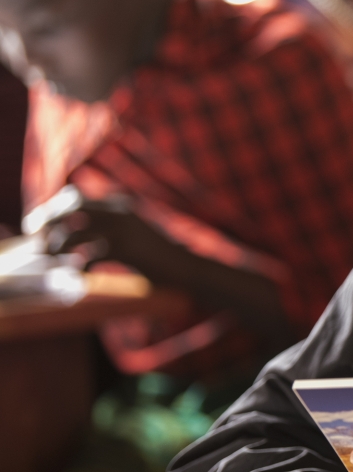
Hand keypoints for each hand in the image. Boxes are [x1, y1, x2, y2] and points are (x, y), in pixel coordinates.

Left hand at [35, 190, 290, 348]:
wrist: (190, 268)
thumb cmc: (165, 258)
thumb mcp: (139, 236)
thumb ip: (117, 231)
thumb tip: (89, 239)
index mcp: (122, 207)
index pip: (76, 198)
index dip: (55, 210)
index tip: (44, 225)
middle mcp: (120, 213)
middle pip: (70, 209)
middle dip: (49, 223)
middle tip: (42, 242)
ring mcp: (123, 230)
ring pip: (74, 232)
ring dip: (59, 247)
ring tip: (57, 260)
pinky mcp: (125, 250)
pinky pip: (89, 256)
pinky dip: (80, 266)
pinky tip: (82, 274)